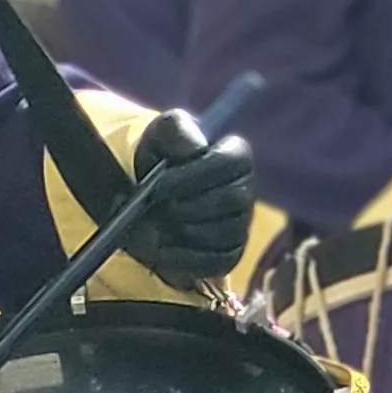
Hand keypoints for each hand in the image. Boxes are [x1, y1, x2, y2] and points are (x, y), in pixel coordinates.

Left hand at [123, 110, 256, 285]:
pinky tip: (158, 248)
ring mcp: (240, 226)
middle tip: (149, 209)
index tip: (158, 185)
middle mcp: (246, 191)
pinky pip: (212, 262)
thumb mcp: (162, 132)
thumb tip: (195, 148)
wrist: (150, 191)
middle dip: (182, 208)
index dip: (192, 177)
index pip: (230, 164)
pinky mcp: (228, 254)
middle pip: (227, 202)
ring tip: (145, 227)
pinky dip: (179, 258)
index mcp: (237, 156)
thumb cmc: (160, 156)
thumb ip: (177, 130)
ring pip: (217, 234)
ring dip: (177, 234)